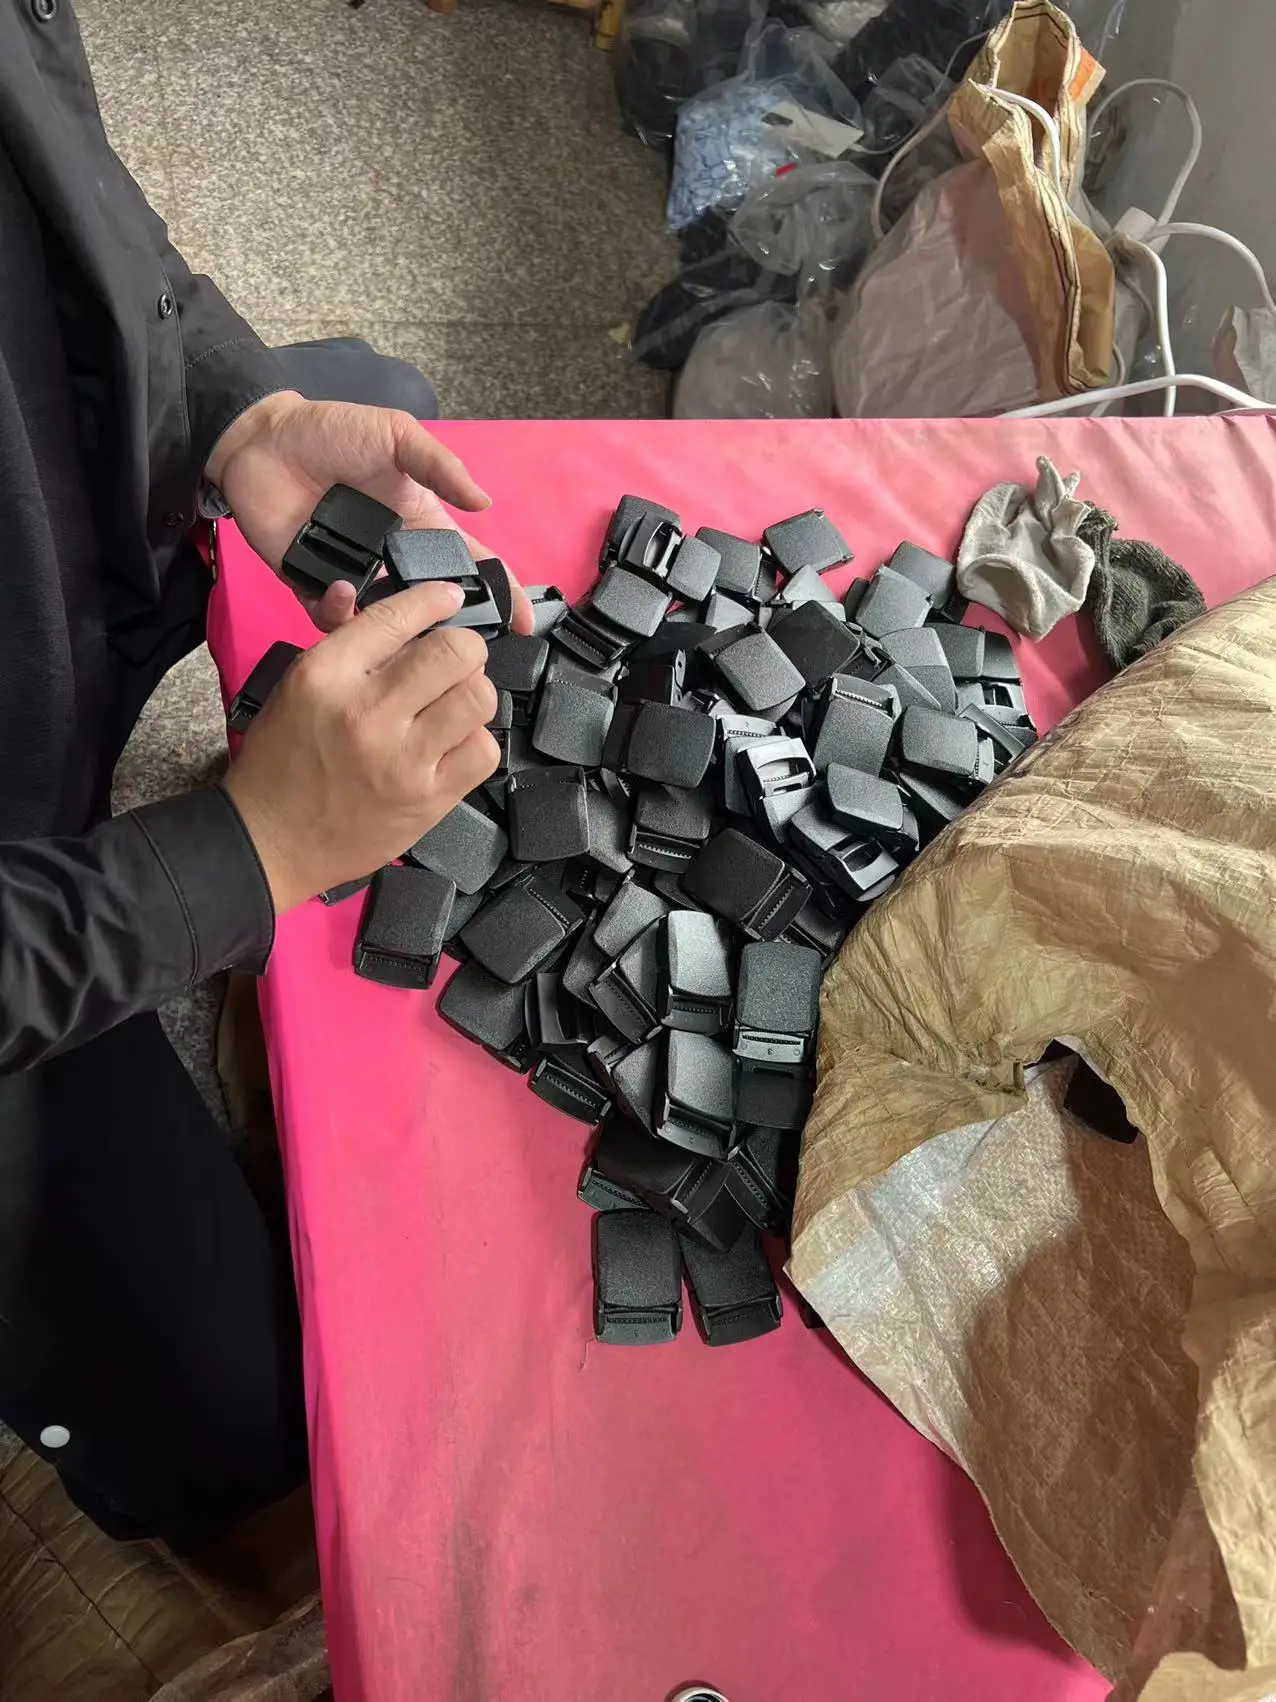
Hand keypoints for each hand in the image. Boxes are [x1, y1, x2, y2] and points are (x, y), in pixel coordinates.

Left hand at [206, 391, 532, 634]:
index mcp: (422, 526)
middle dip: (450, 630)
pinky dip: (338, 615)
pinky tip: (340, 593)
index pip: (472, 565)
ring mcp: (355, 576)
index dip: (503, 592)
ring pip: (386, 625)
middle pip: (433, 607)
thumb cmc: (332, 431)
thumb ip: (441, 467)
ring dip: (395, 635)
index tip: (523, 622)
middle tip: (457, 647)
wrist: (262, 439)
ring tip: (399, 633)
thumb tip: (486, 503)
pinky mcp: (313, 585)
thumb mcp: (397, 437)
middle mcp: (393, 559)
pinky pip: (332, 620)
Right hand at [222, 582, 499, 912]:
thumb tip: (404, 609)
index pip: (399, 616)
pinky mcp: (428, 798)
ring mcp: (402, 758)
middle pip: (454, 652)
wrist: (269, 840)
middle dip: (464, 648)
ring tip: (452, 705)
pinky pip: (483, 751)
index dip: (435, 599)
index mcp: (326, 674)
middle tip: (456, 660)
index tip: (450, 597)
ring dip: (473, 694)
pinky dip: (475, 742)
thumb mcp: (298, 687)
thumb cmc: (282, 761)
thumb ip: (350, 646)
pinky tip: (452, 745)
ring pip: (478, 698)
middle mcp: (367, 711)